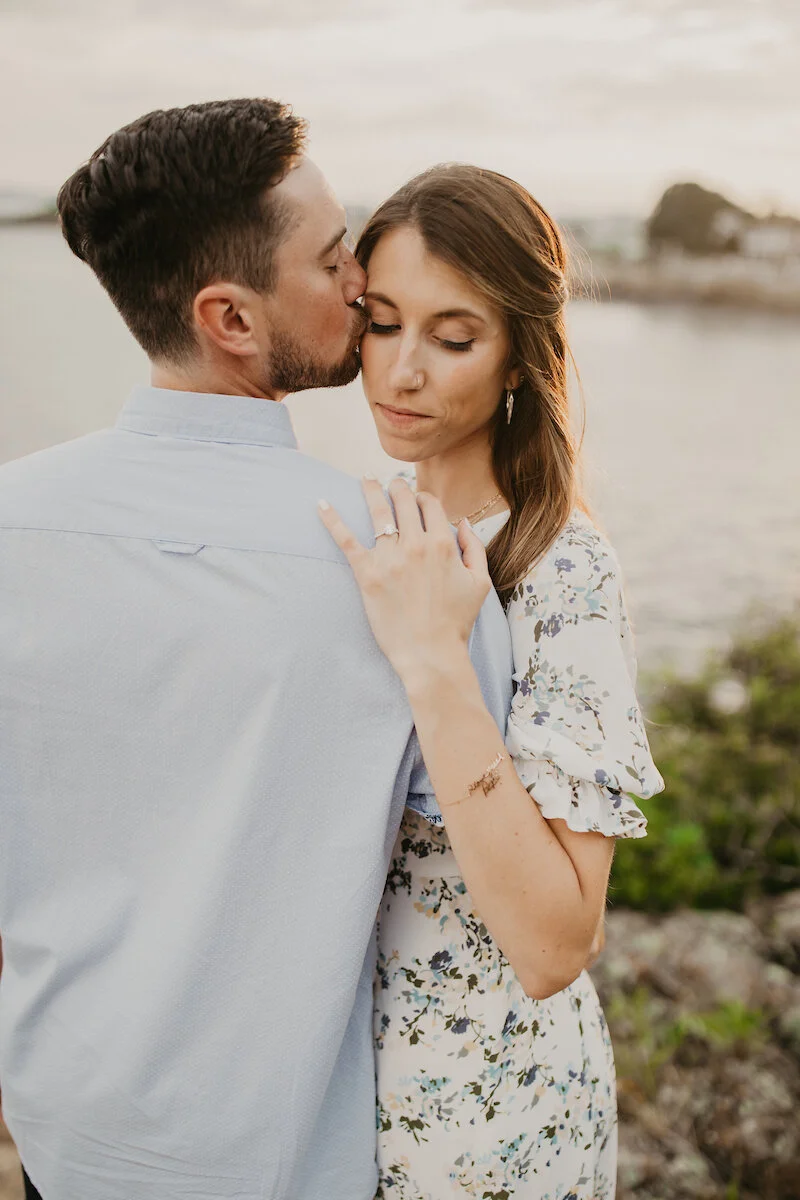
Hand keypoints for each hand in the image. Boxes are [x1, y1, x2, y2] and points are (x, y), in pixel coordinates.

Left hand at [319, 477, 491, 683]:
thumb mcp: (479, 583)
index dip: (423, 498)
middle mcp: (416, 544)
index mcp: (443, 544)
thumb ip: (474, 548)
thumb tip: (463, 523)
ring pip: (377, 512)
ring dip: (371, 490)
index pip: (430, 505)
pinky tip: (321, 504)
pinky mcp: (367, 574)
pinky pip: (346, 540)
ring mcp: (389, 558)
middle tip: (391, 484)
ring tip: (365, 479)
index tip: (417, 500)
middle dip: (397, 488)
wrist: (431, 653)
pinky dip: (332, 519)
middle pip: (403, 502)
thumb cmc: (456, 622)